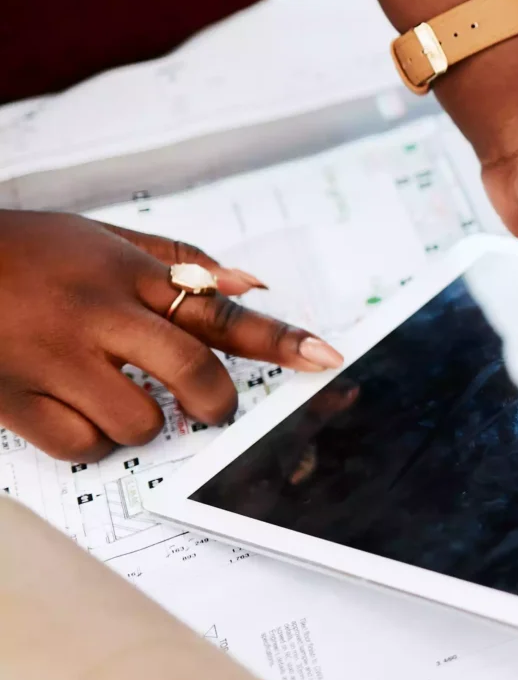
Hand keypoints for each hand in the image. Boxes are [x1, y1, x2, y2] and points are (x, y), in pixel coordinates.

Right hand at [0, 212, 342, 460]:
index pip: (218, 309)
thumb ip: (176, 259)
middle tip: (215, 408)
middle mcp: (93, 315)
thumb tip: (249, 284)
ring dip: (146, 422)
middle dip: (217, 401)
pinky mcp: (10, 397)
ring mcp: (50, 359)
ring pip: (138, 421)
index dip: (278, 338)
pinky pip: (80, 444)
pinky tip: (78, 412)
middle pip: (191, 370)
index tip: (323, 357)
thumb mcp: (98, 236)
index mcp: (122, 272)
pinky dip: (92, 440)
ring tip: (119, 395)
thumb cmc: (17, 250)